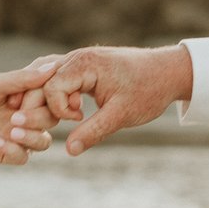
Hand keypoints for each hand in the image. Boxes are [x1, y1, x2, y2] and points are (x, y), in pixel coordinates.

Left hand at [0, 62, 59, 162]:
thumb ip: (24, 79)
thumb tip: (54, 66)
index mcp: (23, 96)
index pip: (51, 99)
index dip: (45, 100)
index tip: (27, 97)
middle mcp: (22, 116)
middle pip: (50, 121)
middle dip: (37, 119)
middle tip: (14, 116)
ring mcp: (14, 135)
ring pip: (41, 142)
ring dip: (30, 137)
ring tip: (12, 130)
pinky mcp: (2, 153)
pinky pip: (21, 157)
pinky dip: (13, 150)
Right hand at [40, 45, 193, 154]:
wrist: (168, 72)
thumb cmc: (148, 90)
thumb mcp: (121, 115)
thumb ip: (93, 132)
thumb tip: (69, 150)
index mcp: (84, 64)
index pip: (50, 87)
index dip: (57, 109)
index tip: (79, 119)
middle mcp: (76, 56)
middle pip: (40, 81)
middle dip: (40, 105)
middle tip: (54, 125)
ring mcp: (78, 59)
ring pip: (44, 78)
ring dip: (46, 100)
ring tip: (59, 119)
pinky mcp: (82, 66)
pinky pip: (57, 77)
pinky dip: (55, 94)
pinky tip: (68, 111)